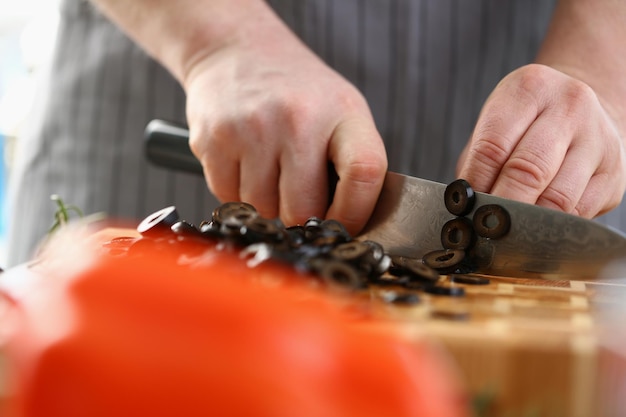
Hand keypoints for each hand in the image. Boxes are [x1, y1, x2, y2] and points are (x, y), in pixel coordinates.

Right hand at [183, 26, 385, 234]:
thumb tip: (347, 227)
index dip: (355, 213)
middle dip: (301, 216)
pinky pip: (229, 198)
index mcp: (342, 112)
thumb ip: (353, 164)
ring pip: (263, 209)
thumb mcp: (342, 112)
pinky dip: (238, 193)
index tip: (344, 225)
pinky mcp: (213, 140)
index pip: (364, 174)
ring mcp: (251, 129)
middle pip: (303, 210)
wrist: (238, 51)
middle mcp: (297, 119)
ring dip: (267, 204)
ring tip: (270, 168)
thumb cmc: (298, 91)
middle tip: (299, 195)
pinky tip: (245, 163)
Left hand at [457, 64, 625, 216]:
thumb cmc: (525, 123)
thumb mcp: (497, 123)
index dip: (475, 184)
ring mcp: (598, 140)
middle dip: (500, 206)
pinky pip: (578, 213)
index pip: (493, 146)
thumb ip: (477, 161)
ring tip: (504, 232)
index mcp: (530, 89)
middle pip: (528, 171)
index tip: (462, 208)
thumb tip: (464, 207)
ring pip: (557, 199)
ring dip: (526, 223)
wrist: (582, 111)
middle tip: (481, 227)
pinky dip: (551, 228)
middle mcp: (570, 108)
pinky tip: (534, 228)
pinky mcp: (613, 174)